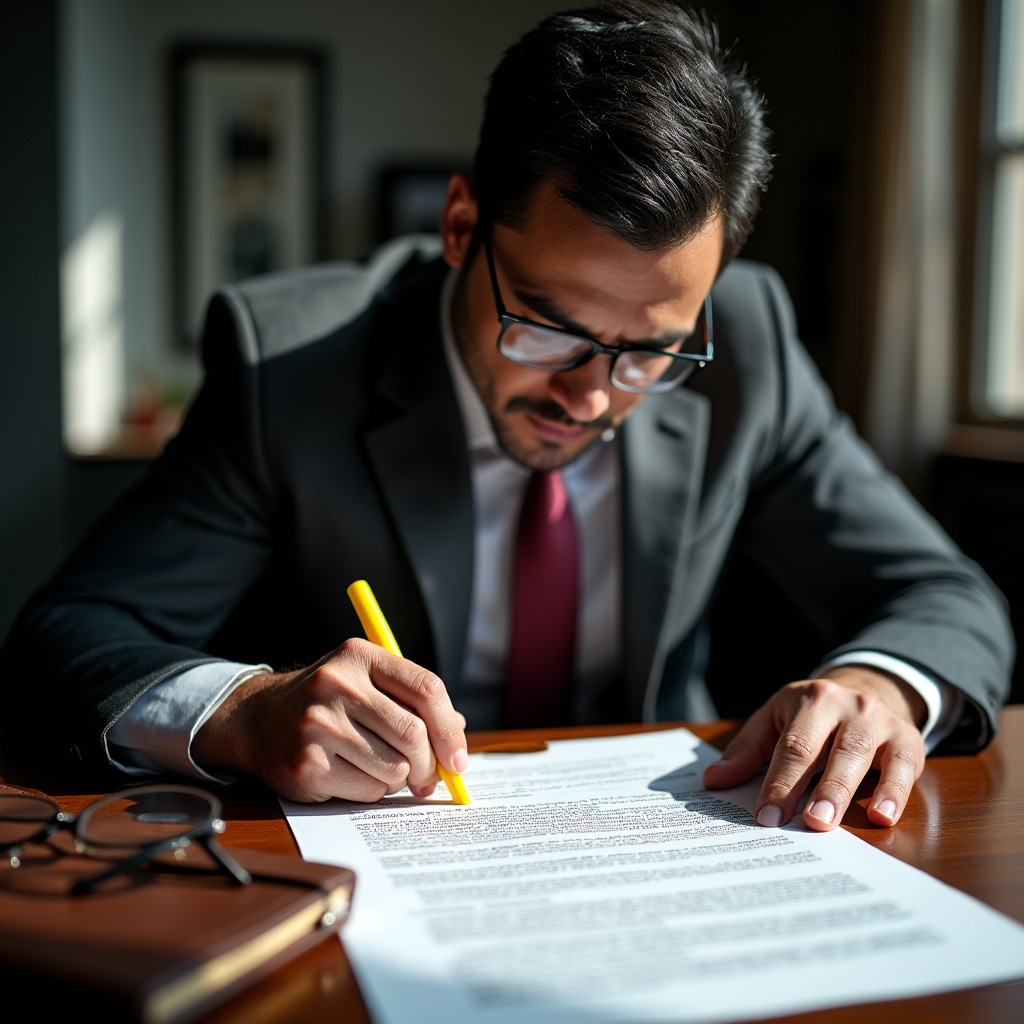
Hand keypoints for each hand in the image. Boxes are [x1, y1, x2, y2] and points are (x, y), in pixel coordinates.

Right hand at [192, 639, 468, 802]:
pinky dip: (371, 790)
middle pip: (414, 734)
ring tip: (376, 765)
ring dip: (397, 777)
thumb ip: (412, 703)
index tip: (459, 757)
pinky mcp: (306, 764)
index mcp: (360, 656)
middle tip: (429, 777)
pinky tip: (349, 773)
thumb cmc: (330, 702)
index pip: (427, 689)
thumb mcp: (367, 683)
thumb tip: (457, 743)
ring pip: (394, 768)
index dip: (451, 728)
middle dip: (430, 764)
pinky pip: (367, 790)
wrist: (258, 719)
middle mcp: (337, 684)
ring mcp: (318, 724)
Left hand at [702, 666, 926, 829]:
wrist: (868, 689)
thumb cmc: (812, 716)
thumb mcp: (776, 720)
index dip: (778, 782)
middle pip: (828, 750)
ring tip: (829, 823)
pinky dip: (894, 792)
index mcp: (810, 699)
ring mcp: (880, 720)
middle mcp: (847, 705)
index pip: (792, 745)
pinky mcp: (909, 739)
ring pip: (861, 756)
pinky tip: (882, 817)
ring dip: (844, 792)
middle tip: (804, 824)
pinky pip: (903, 766)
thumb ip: (747, 750)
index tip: (765, 817)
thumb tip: (714, 780)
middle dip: (814, 789)